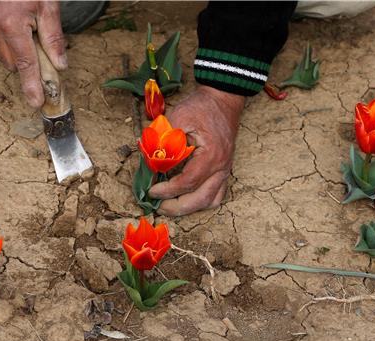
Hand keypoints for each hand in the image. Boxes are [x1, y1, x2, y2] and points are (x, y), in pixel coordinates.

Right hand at [0, 0, 66, 107]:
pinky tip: (14, 24)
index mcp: (12, 24)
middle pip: (15, 64)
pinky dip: (9, 42)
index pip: (26, 63)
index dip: (32, 85)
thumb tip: (59, 66)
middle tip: (40, 44)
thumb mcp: (49, 6)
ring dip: (18, 51)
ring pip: (6, 57)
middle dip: (29, 62)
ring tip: (25, 27)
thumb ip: (54, 38)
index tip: (36, 102)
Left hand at [149, 86, 244, 215]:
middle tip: (157, 206)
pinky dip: (200, 201)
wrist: (224, 98)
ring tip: (170, 205)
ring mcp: (225, 170)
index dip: (167, 190)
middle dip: (176, 207)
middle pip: (200, 199)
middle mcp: (221, 167)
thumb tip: (149, 162)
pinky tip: (185, 198)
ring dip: (190, 207)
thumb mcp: (179, 117)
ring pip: (210, 201)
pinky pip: (216, 194)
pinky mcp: (223, 169)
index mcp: (211, 155)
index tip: (151, 190)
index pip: (187, 182)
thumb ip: (163, 140)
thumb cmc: (201, 106)